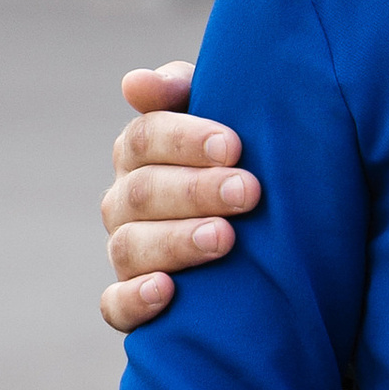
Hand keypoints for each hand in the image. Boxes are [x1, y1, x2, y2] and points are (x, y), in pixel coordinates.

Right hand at [100, 59, 263, 332]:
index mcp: (142, 153)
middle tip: (248, 191)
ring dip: (177, 241)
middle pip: (141, 192)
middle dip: (196, 190)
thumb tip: (136, 84)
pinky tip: (167, 291)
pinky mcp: (131, 303)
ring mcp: (127, 252)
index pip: (144, 138)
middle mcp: (126, 201)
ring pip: (131, 246)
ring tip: (224, 238)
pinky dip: (135, 299)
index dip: (184, 140)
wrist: (272, 234)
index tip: (234, 146)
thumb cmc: (248, 163)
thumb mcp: (229, 118)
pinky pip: (116, 305)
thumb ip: (185, 91)